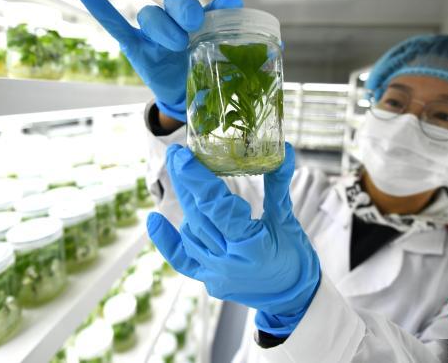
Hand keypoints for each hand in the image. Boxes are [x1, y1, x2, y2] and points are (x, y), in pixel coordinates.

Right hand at [73, 0, 242, 121]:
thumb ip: (223, 22)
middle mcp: (170, 20)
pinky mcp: (133, 46)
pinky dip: (98, 6)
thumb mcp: (217, 47)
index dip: (197, 6)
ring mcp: (150, 33)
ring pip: (150, 15)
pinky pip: (113, 23)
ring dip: (163, 26)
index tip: (211, 13)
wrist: (187, 96)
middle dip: (183, 11)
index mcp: (191, 19)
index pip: (190, 3)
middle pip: (170, 5)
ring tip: (179, 44)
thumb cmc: (202, 66)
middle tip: (194, 25)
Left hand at [146, 143, 320, 336]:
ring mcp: (216, 274)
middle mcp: (229, 262)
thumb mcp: (287, 219)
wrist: (293, 297)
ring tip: (184, 176)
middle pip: (199, 216)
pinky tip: (153, 219)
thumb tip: (284, 149)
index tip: (184, 156)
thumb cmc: (294, 256)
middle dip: (185, 183)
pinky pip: (181, 260)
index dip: (198, 180)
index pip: (218, 208)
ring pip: (191, 232)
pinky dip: (165, 240)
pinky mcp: (209, 280)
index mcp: (252, 245)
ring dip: (186, 203)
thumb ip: (279, 185)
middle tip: (175, 154)